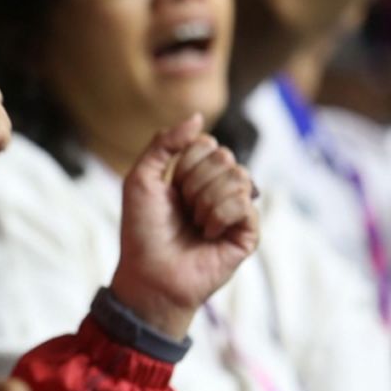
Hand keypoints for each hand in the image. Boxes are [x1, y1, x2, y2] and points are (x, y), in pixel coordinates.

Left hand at [109, 114, 259, 338]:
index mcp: (197, 174)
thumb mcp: (141, 178)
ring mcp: (237, 210)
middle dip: (193, 182)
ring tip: (195, 223)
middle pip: (224, 156)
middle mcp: (220, 188)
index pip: (207, 143)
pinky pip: (245, 204)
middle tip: (182, 210)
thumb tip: (198, 116)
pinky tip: (208, 234)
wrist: (149, 274)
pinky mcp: (249, 232)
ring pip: (239, 176)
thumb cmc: (142, 230)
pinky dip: (219, 216)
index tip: (169, 189)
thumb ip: (163, 143)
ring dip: (206, 200)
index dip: (183, 163)